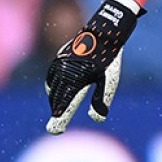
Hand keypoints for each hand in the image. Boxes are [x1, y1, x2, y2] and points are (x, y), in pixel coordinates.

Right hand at [44, 0, 140, 134]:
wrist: (103, 31)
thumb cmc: (108, 57)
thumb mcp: (109, 80)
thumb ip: (101, 99)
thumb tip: (96, 118)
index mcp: (75, 79)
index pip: (64, 104)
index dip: (60, 118)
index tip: (55, 130)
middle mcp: (63, 72)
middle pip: (56, 98)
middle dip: (57, 112)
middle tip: (55, 128)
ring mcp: (59, 64)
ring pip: (52, 87)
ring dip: (55, 99)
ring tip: (58, 110)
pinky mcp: (59, 58)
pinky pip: (51, 76)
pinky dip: (53, 86)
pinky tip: (56, 91)